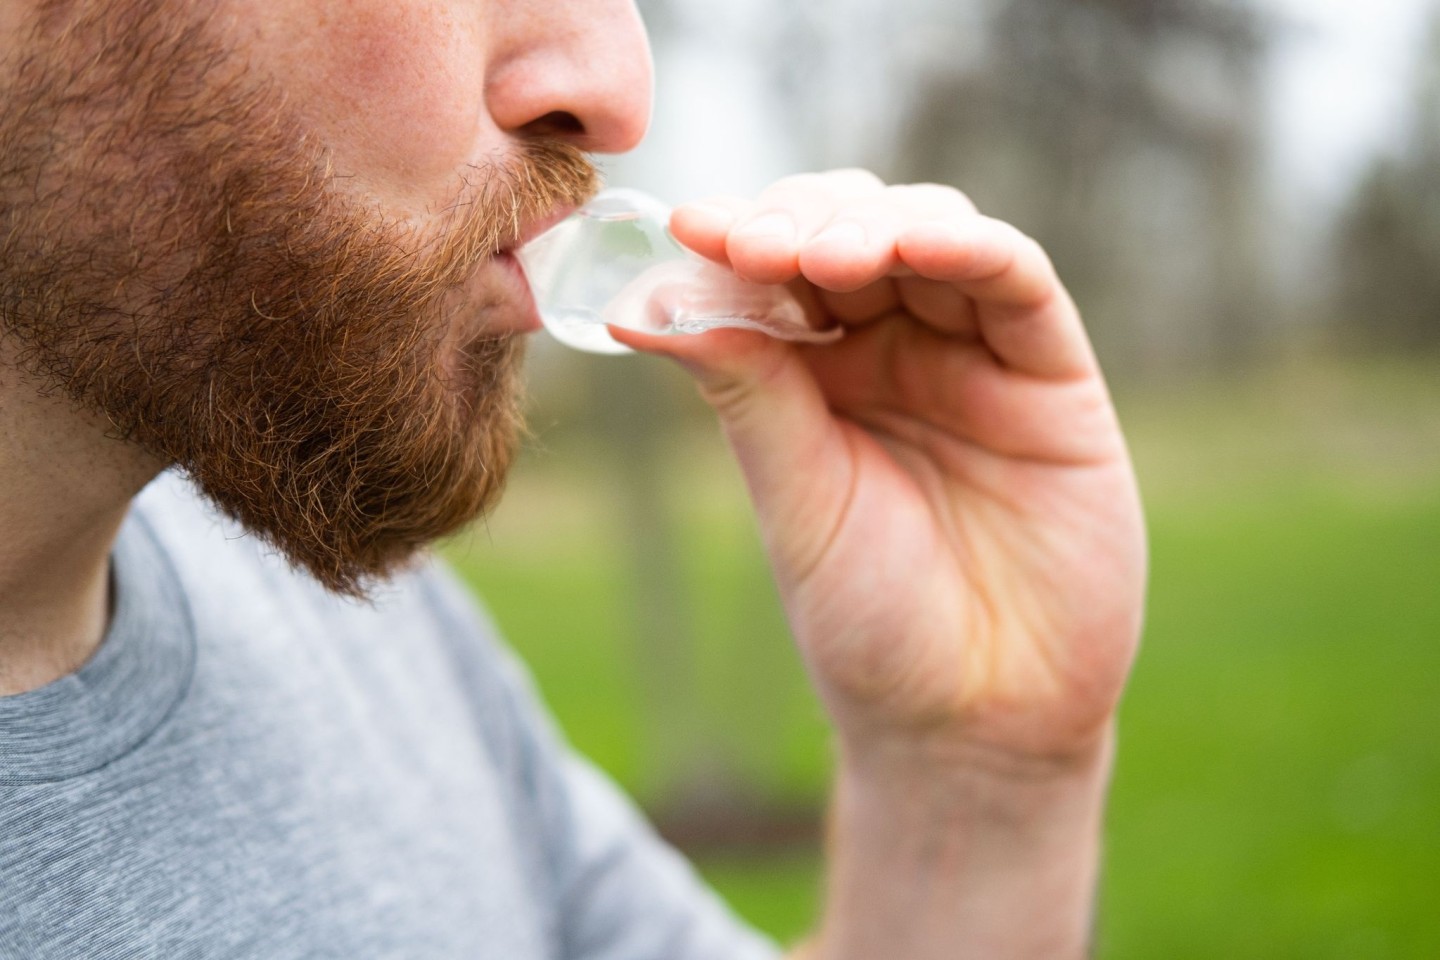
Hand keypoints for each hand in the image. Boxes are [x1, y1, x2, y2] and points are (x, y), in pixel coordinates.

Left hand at [609, 170, 1145, 774]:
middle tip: (757, 246)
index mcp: (818, 376)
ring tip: (823, 255)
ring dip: (878, 223)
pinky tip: (920, 246)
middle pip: (854, 229)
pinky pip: (1020, 285)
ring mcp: (976, 357)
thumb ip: (746, 391)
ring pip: (935, 234)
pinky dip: (972, 249)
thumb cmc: (871, 620)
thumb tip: (642, 301)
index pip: (780, 270)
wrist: (972, 720)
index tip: (688, 225)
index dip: (738, 236)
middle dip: (803, 221)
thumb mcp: (795, 498)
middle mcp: (895, 351)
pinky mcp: (1053, 378)